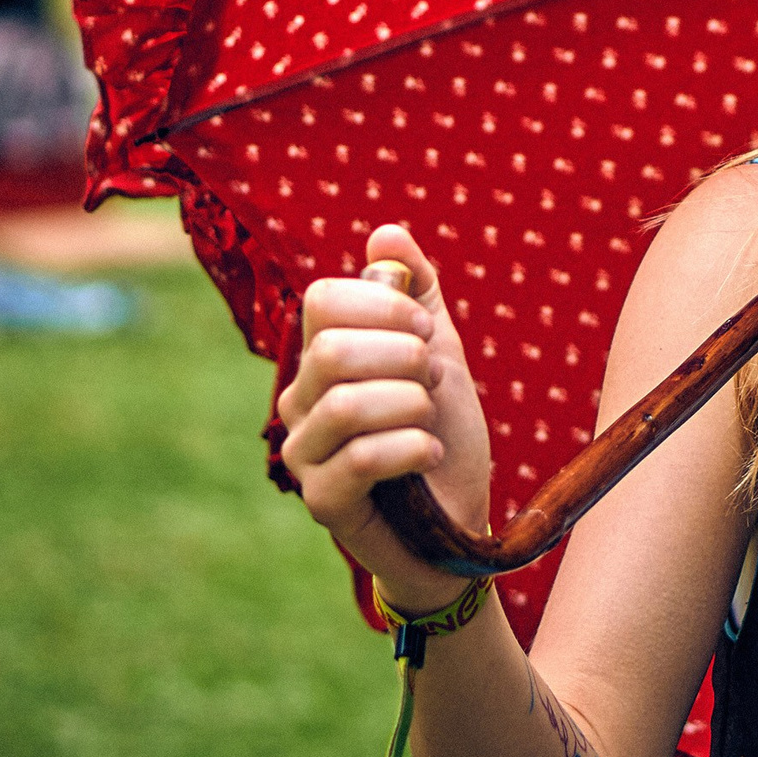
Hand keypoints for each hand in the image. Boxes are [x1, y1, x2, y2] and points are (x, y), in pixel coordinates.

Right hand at [277, 224, 493, 611]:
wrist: (459, 522)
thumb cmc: (444, 434)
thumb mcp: (440, 351)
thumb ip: (418, 291)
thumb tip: (386, 234)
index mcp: (320, 357)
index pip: (323, 301)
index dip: (384, 306)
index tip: (426, 331)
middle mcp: (298, 402)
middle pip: (332, 349)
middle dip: (404, 357)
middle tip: (434, 379)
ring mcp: (304, 454)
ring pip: (346, 403)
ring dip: (410, 404)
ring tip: (432, 419)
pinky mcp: (322, 502)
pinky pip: (359, 459)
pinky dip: (411, 448)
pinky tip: (431, 454)